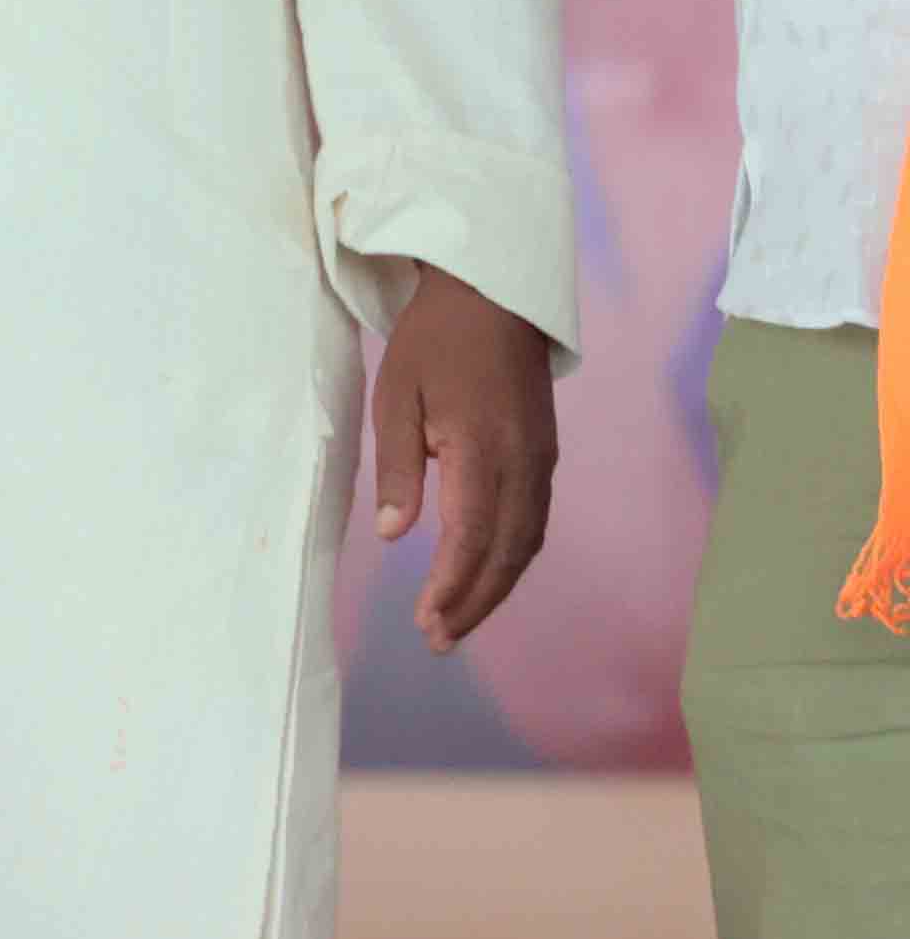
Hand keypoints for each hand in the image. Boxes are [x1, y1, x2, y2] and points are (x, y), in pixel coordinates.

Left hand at [367, 264, 559, 649]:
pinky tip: (486, 579)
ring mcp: (542, 463)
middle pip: (506, 553)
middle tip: (437, 640)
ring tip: (456, 624)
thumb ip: (398, 467)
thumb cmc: (432, 342)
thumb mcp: (395, 396)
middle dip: (473, 601)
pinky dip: (511, 561)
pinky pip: (534, 524)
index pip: (471, 534)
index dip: (451, 584)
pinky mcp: (545, 459)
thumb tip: (392, 534)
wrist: (493, 298)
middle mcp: (524, 464)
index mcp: (482, 447)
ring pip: (526, 544)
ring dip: (494, 589)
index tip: (426, 620)